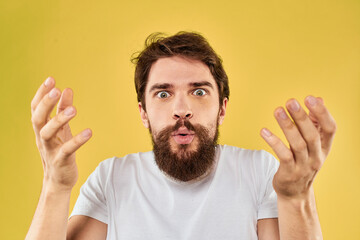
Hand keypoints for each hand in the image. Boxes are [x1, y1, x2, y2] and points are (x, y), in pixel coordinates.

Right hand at [31, 77, 91, 191]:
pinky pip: (68, 149)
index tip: (51, 79)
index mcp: (41, 128)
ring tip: (74, 109)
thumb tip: (67, 89)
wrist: (58, 180)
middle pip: (37, 118)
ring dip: (59, 119)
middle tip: (56, 90)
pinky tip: (89, 132)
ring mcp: (50, 149)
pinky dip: (77, 140)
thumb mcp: (62, 128)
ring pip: (48, 133)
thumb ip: (63, 109)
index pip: (36, 108)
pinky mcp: (61, 160)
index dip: (41, 94)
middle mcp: (42, 138)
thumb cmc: (59, 150)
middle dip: (45, 103)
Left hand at [260, 96, 335, 198]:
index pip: (330, 129)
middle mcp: (317, 157)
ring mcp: (303, 166)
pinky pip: (282, 155)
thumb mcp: (312, 144)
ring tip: (277, 110)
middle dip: (302, 117)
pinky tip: (264, 131)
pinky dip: (274, 142)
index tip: (310, 98)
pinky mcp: (289, 172)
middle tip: (291, 101)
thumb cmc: (302, 161)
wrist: (295, 192)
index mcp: (324, 147)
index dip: (322, 113)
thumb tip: (318, 98)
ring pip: (297, 144)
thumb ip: (314, 122)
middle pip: (312, 135)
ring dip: (287, 126)